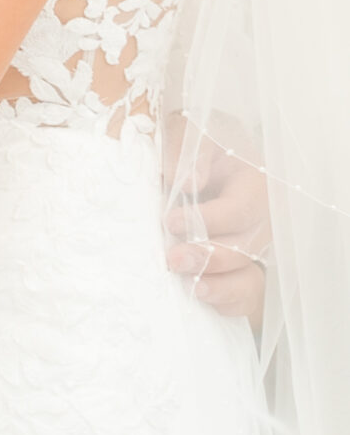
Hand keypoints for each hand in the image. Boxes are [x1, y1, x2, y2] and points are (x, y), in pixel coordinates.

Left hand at [164, 133, 269, 321]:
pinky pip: (247, 293)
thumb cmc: (195, 146)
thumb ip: (188, 154)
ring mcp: (255, 247)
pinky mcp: (242, 267)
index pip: (241, 209)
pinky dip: (228, 300)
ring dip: (222, 286)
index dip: (208, 219)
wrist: (197, 162)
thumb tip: (189, 183)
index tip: (171, 221)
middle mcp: (262, 219)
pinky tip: (202, 297)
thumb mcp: (189, 134)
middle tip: (173, 259)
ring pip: (251, 275)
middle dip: (212, 257)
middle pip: (248, 247)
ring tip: (193, 288)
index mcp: (255, 183)